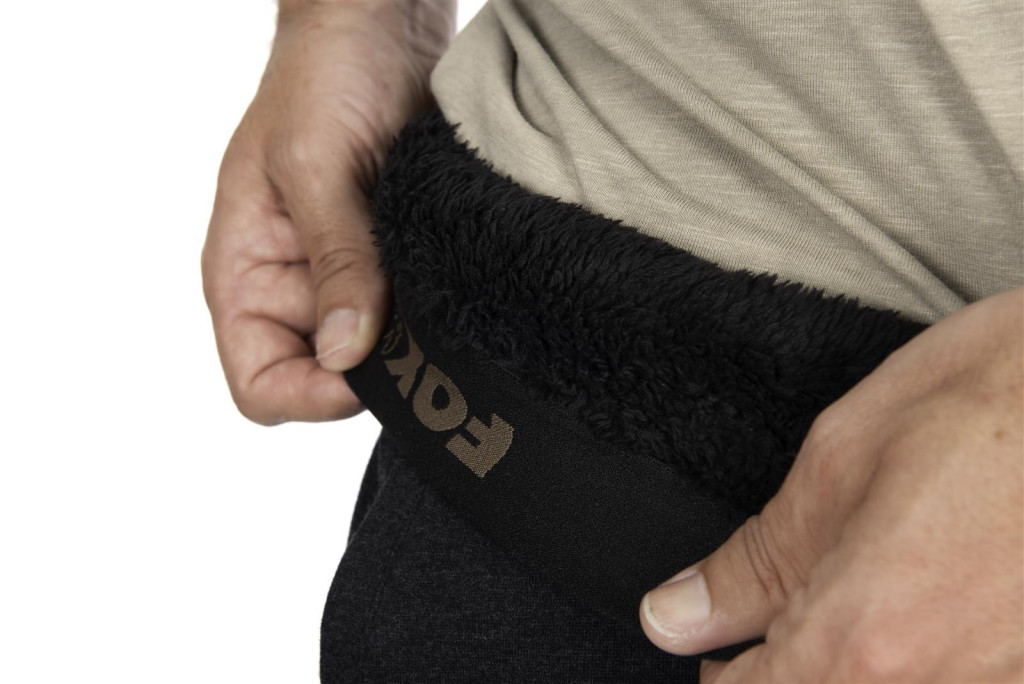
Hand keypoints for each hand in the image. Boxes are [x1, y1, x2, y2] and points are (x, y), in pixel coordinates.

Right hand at [202, 0, 454, 423]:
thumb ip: (335, 262)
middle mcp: (292, 286)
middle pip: (325, 375)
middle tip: (420, 334)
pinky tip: (452, 282)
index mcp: (245, 272)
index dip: (310, 395)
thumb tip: (347, 355)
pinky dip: (432, 309)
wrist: (381, 25)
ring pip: (376, 349)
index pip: (260, 383)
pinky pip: (410, 311)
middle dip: (373, 366)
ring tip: (437, 298)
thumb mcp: (315, 166)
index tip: (367, 373)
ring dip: (410, 338)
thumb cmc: (323, 73)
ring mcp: (344, 274)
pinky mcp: (391, 257)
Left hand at [640, 286, 1023, 682]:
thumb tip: (677, 617)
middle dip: (792, 671)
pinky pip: (961, 678)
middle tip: (778, 626)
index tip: (717, 649)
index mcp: (866, 638)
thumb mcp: (842, 462)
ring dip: (859, 664)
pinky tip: (931, 593)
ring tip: (870, 587)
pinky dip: (925, 656)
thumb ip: (755, 563)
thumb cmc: (998, 398)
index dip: (723, 675)